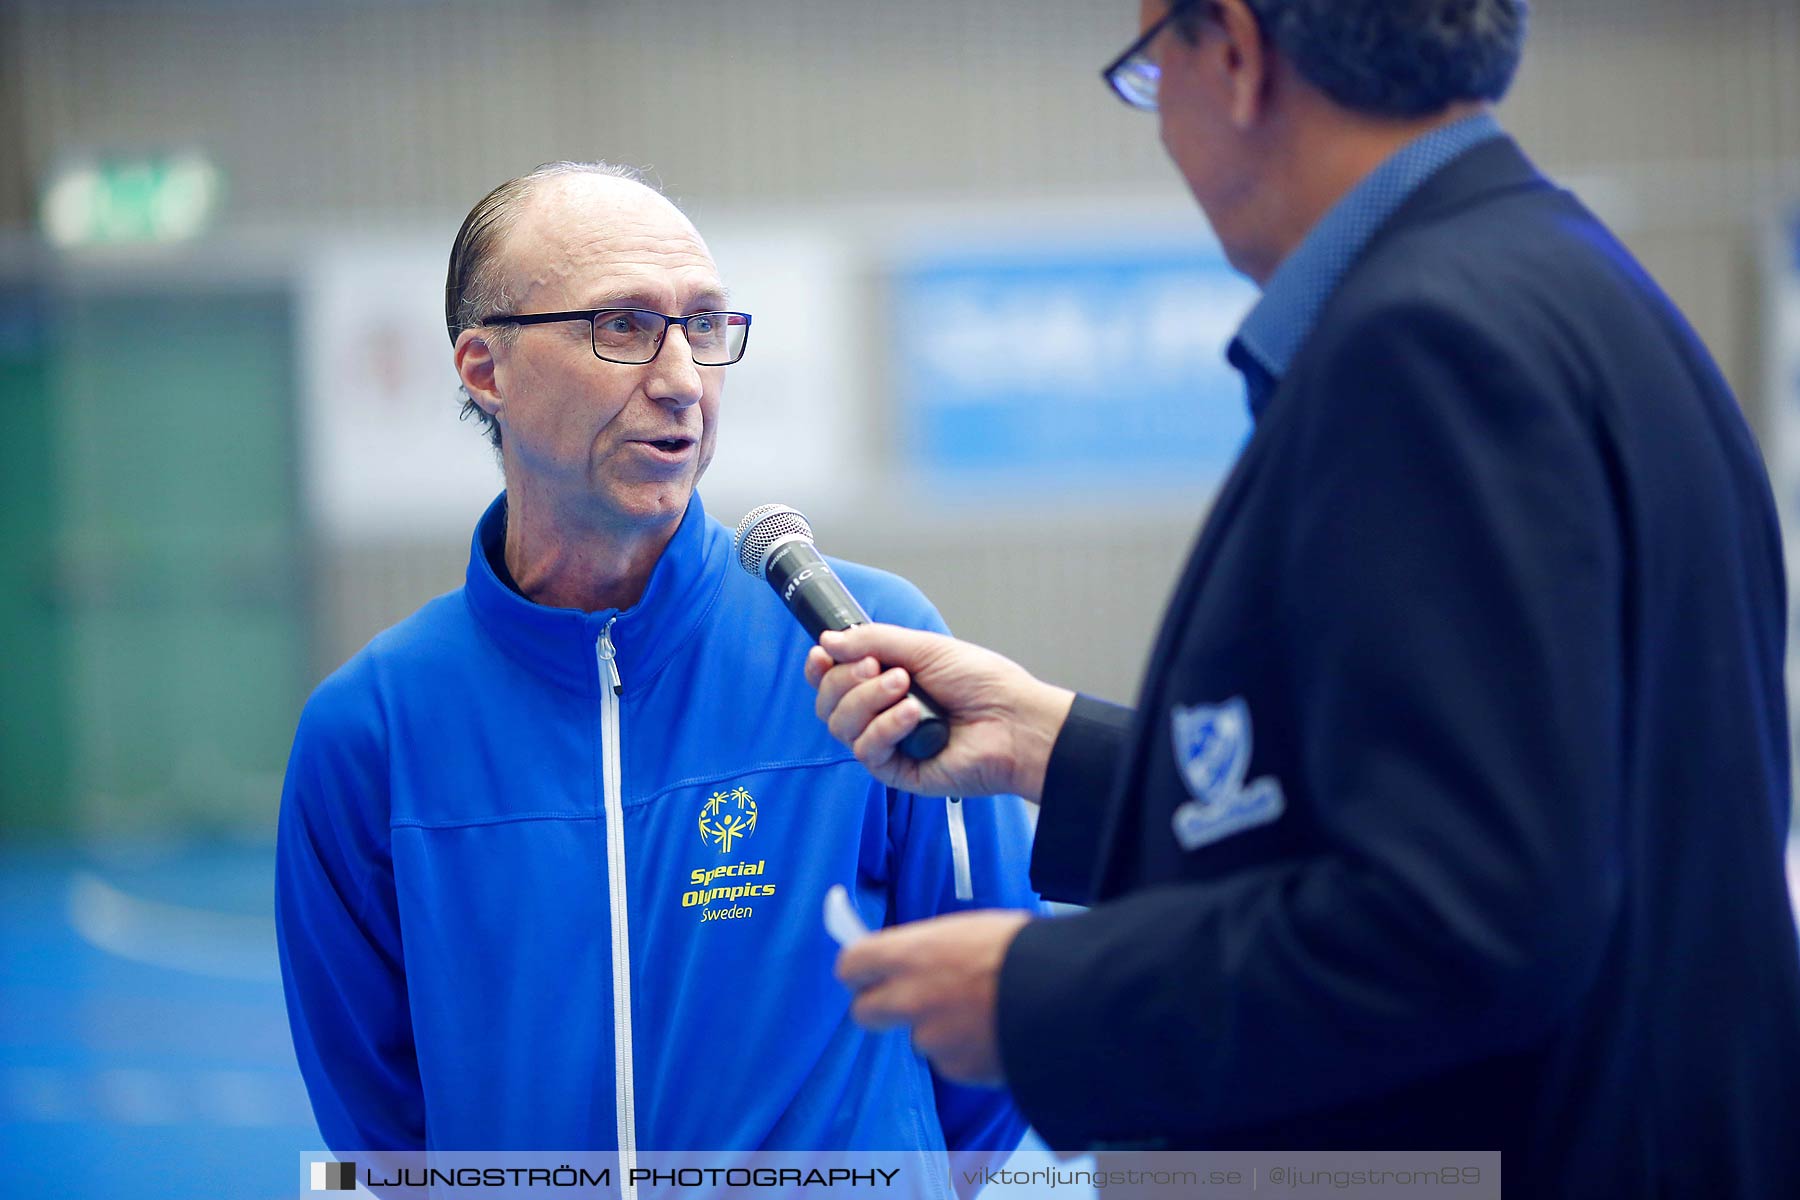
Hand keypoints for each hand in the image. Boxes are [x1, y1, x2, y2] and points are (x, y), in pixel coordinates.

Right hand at [805, 624, 1073, 801]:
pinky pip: (866, 750)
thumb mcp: (926, 649)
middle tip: (882, 669)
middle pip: (829, 702)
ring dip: (868, 700)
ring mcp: (887, 743)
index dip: (821, 668)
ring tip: (906, 689)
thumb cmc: (982, 683)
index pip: (833, 679)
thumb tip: (827, 642)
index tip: (823, 655)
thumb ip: (874, 641)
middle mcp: (880, 713)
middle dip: (847, 681)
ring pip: (841, 725)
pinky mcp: (895, 771)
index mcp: (885, 682)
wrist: (1014, 720)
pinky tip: (912, 715)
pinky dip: (884, 727)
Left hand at [835, 909, 1032, 1086]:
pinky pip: (952, 1061)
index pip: (850, 964)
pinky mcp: (956, 1069)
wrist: (1067, 994)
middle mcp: (910, 999)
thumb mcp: (966, 931)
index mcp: (910, 954)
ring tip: (981, 1013)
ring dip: (939, 1030)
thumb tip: (916, 961)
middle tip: (908, 1001)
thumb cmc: (1022, 950)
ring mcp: (931, 1038)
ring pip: (919, 1037)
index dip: (859, 970)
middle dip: (881, 1008)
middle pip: (865, 1012)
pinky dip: (968, 1052)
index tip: (867, 971)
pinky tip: (998, 1034)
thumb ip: (930, 951)